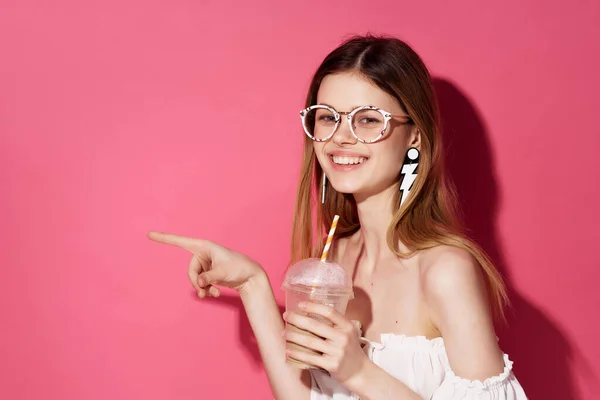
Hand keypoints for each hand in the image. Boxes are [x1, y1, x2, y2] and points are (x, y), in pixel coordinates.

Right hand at [147, 231, 264, 296]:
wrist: (250, 276)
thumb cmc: (239, 268)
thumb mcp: (223, 272)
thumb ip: (209, 277)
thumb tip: (198, 282)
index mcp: (204, 246)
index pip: (180, 241)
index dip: (164, 238)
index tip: (149, 234)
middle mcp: (203, 253)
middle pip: (190, 271)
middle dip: (196, 283)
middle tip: (205, 293)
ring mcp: (205, 263)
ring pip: (195, 279)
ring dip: (202, 289)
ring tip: (213, 295)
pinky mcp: (208, 272)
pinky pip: (201, 283)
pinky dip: (206, 289)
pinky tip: (215, 294)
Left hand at [283, 302, 367, 383]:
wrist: (359, 371)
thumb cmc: (349, 348)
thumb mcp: (347, 332)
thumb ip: (334, 323)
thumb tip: (310, 310)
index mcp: (347, 326)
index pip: (329, 312)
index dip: (314, 306)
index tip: (300, 304)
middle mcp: (343, 338)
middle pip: (316, 326)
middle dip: (297, 319)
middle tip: (286, 315)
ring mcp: (337, 352)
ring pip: (310, 342)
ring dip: (294, 336)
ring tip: (284, 333)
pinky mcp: (331, 365)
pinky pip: (310, 358)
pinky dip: (297, 354)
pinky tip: (288, 351)